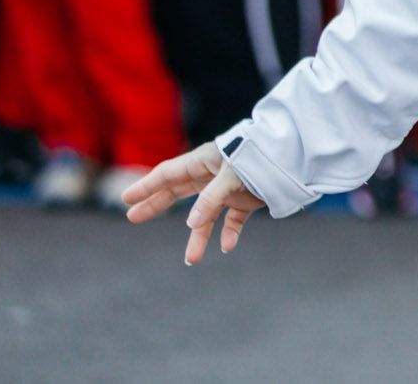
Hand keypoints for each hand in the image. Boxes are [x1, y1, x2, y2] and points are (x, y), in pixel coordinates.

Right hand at [122, 140, 265, 265]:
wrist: (291, 158)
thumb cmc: (258, 159)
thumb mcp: (231, 176)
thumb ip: (210, 200)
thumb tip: (190, 225)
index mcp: (203, 162)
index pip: (168, 174)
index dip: (147, 186)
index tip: (126, 199)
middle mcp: (212, 175)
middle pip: (178, 191)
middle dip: (156, 204)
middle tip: (133, 217)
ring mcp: (228, 189)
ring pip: (206, 215)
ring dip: (199, 236)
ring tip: (191, 259)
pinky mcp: (246, 199)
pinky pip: (232, 220)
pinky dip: (229, 233)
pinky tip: (227, 248)